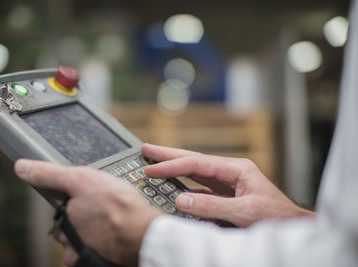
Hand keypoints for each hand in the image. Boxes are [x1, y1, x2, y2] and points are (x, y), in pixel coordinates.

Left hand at [14, 159, 161, 265]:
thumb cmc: (116, 206)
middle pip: (74, 230)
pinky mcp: (111, 259)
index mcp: (64, 229)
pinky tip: (122, 227)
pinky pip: (107, 246)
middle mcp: (75, 248)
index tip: (86, 198)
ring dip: (99, 228)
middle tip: (102, 206)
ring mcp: (92, 255)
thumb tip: (22, 167)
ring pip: (90, 239)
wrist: (145, 230)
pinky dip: (112, 238)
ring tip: (114, 216)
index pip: (60, 216)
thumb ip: (50, 175)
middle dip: (84, 218)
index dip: (73, 204)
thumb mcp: (80, 180)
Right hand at [143, 144, 314, 227]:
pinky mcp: (225, 196)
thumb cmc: (276, 217)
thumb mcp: (244, 211)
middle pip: (192, 160)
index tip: (152, 169)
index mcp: (235, 169)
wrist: (290, 227)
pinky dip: (184, 187)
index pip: (196, 164)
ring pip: (194, 173)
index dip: (172, 165)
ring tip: (155, 163)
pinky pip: (200, 189)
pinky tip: (174, 187)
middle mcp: (229, 172)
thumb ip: (212, 205)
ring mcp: (227, 184)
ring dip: (174, 168)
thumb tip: (182, 200)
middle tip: (146, 149)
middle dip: (168, 154)